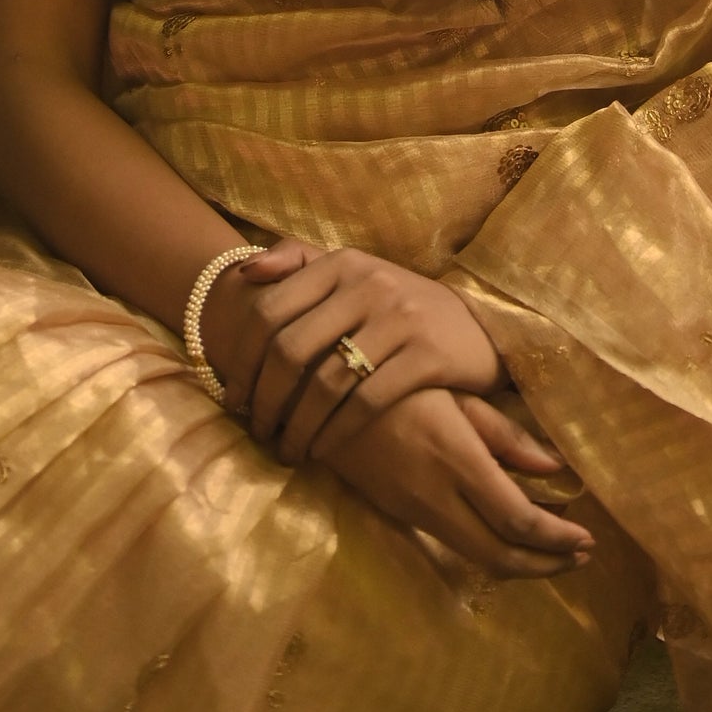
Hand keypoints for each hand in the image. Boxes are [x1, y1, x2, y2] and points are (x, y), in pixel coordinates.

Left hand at [210, 240, 505, 463]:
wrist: (478, 325)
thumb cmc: (400, 305)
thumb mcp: (354, 272)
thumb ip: (298, 261)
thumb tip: (244, 273)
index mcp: (340, 262)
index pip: (269, 309)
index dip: (242, 359)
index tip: (233, 398)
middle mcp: (367, 284)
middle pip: (290, 349)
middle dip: (264, 399)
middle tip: (256, 431)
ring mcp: (400, 319)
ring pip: (326, 381)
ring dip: (297, 425)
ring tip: (286, 449)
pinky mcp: (428, 356)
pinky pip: (367, 402)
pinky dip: (336, 433)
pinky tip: (323, 450)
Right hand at [313, 387, 594, 577]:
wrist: (318, 387)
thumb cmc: (394, 372)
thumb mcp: (453, 390)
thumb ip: (502, 431)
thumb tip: (554, 467)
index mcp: (454, 458)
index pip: (516, 520)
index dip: (557, 539)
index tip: (588, 538)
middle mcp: (434, 495)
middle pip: (499, 556)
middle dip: (546, 564)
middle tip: (581, 557)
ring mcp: (412, 509)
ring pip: (476, 556)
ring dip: (521, 563)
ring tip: (555, 554)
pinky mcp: (396, 510)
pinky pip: (454, 544)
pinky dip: (491, 550)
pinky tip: (509, 535)